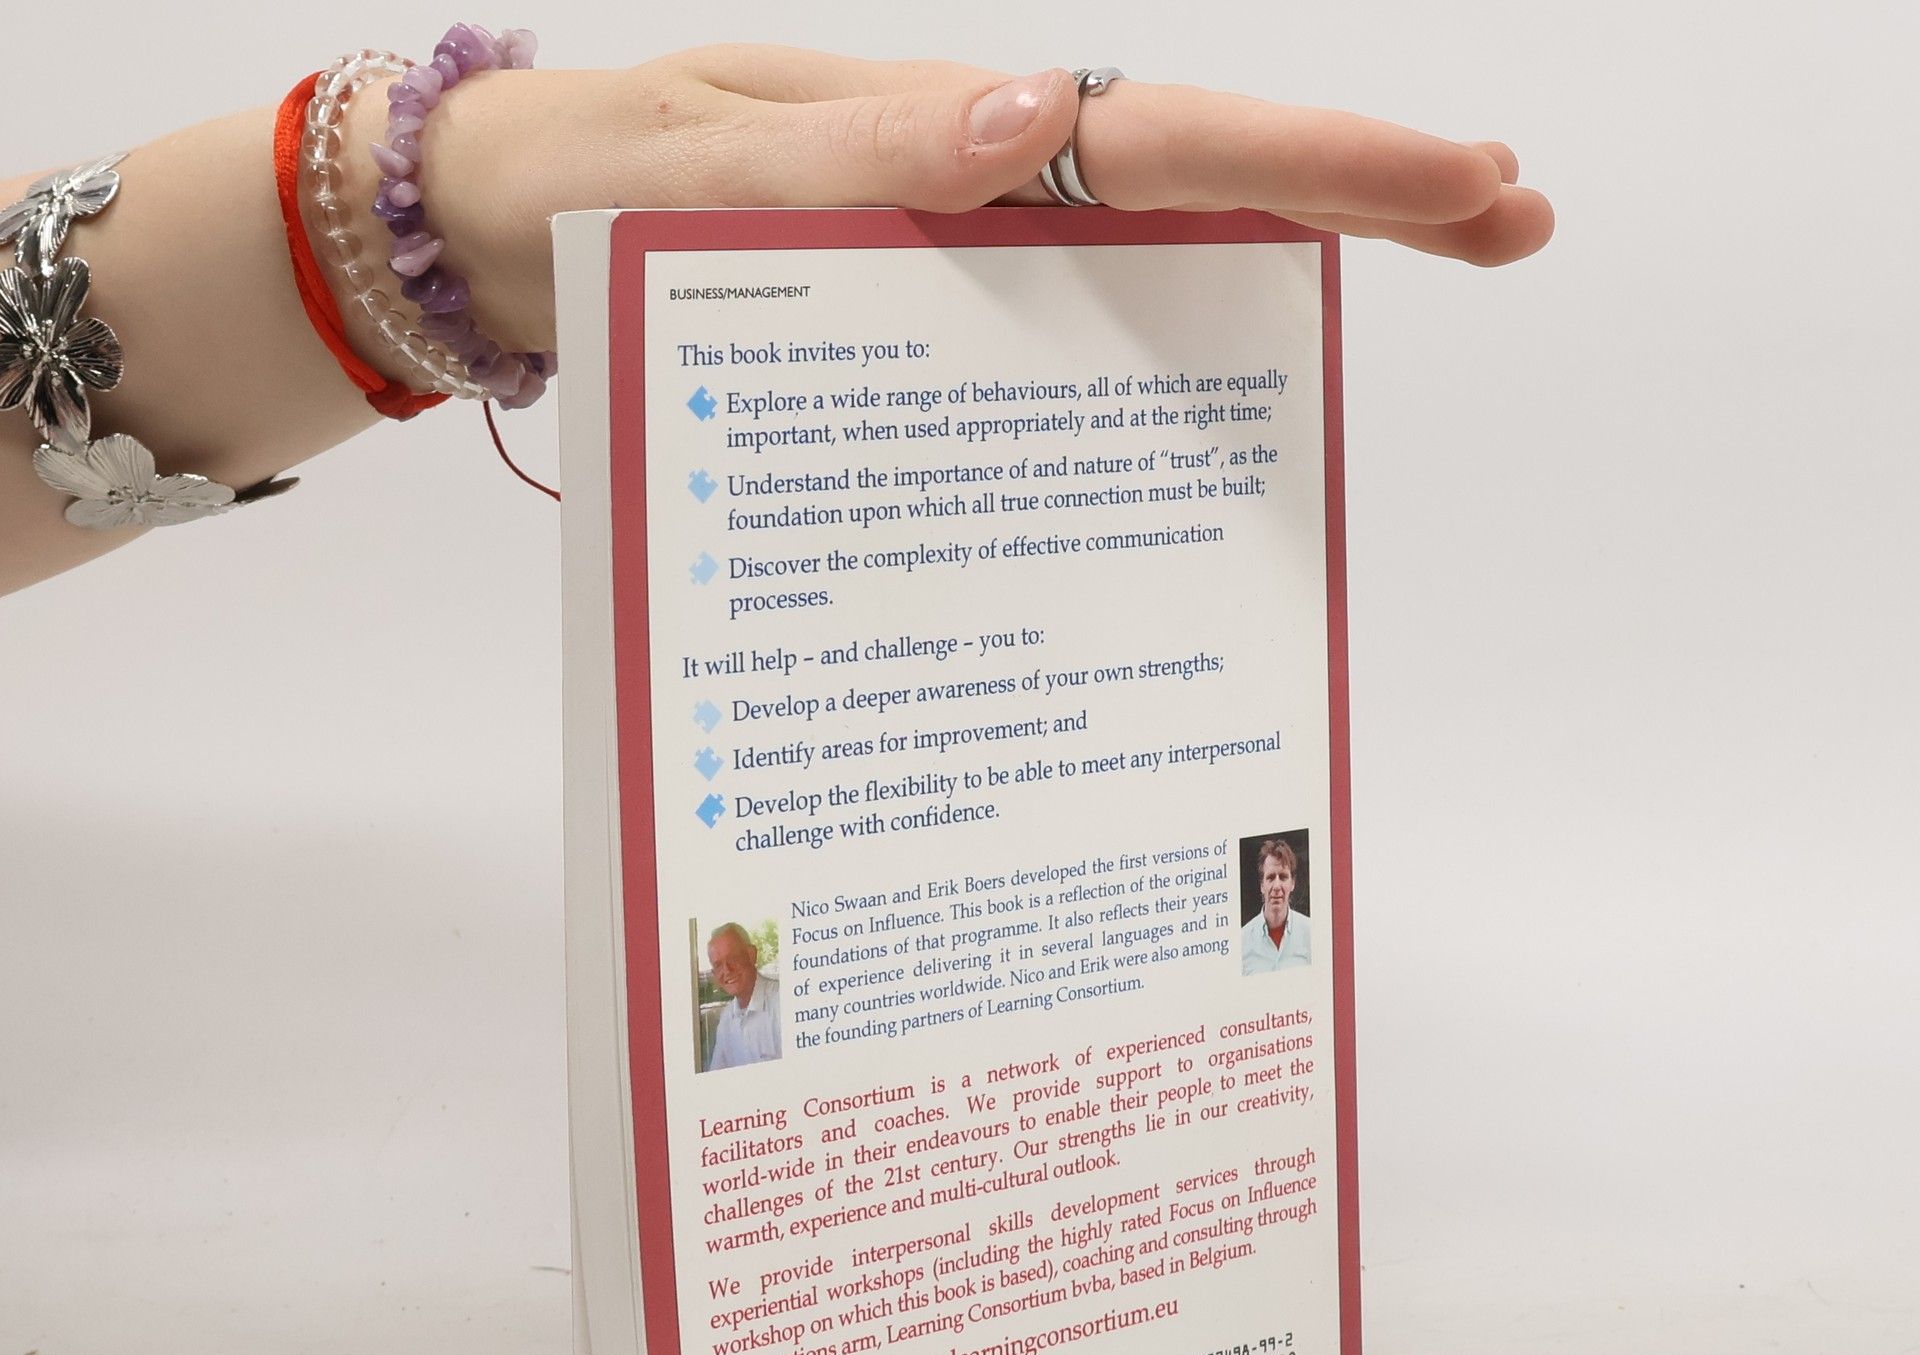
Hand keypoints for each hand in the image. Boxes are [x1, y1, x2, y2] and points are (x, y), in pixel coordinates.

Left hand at [383, 46, 1552, 354]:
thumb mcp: (689, 160)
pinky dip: (1145, 364)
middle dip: (1358, 195)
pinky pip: (1047, 354)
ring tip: (1420, 272)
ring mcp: (948, 274)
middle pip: (1195, 191)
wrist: (467, 250)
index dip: (1318, 162)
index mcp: (933, 141)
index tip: (1468, 180)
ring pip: (1141, 269)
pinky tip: (1213, 403)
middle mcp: (965, 202)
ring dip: (1279, 274)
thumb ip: (852, 148)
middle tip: (1517, 218)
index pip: (1161, 142)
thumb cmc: (563, 187)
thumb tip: (1029, 119)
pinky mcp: (910, 342)